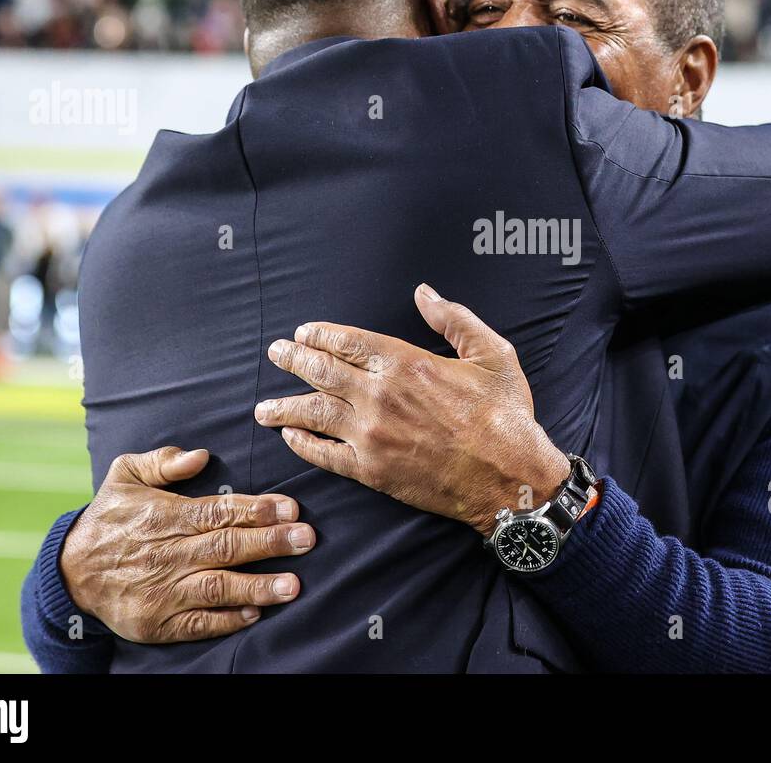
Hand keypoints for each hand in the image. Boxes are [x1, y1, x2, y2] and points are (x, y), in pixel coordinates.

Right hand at [60, 446, 314, 642]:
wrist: (68, 573)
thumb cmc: (108, 519)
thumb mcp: (124, 476)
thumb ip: (161, 461)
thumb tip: (200, 455)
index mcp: (162, 516)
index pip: (216, 512)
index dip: (255, 511)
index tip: (290, 508)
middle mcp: (164, 554)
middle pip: (223, 548)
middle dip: (269, 544)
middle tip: (306, 539)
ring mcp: (161, 592)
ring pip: (215, 588)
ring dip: (257, 587)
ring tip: (293, 585)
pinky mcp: (156, 623)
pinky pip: (197, 623)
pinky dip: (226, 620)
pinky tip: (255, 613)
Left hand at [255, 284, 570, 536]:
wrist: (508, 477)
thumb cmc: (505, 414)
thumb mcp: (492, 353)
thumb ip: (454, 319)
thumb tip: (424, 292)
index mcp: (405, 362)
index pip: (348, 341)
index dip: (321, 334)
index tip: (303, 332)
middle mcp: (380, 396)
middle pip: (321, 372)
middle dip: (293, 359)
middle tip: (275, 353)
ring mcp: (371, 435)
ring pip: (315, 413)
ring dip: (285, 406)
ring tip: (262, 407)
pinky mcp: (372, 471)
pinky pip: (326, 455)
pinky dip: (304, 444)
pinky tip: (290, 437)